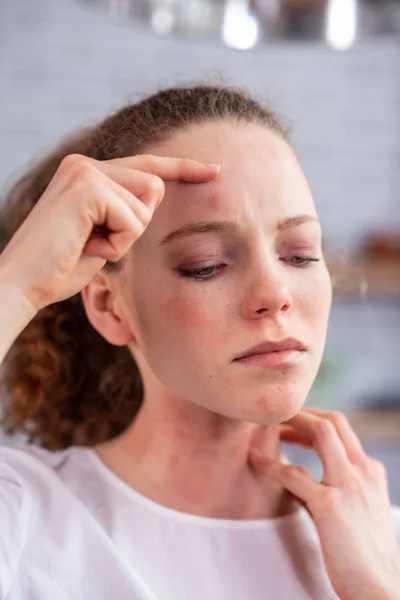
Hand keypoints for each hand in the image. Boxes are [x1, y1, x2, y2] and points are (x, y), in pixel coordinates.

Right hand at [0, 154, 219, 312]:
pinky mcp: (88, 185)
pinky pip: (134, 219)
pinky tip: (86, 246)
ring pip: (146, 204)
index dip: (184, 167)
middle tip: (95, 243)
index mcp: (88, 172)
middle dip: (135, 226)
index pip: (147, 165)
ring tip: (88, 245)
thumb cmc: (60, 269)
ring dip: (125, 237)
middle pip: (154, 187)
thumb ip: (123, 213)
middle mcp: (86, 163)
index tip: (216, 170)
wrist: (23, 283)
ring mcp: (86, 170)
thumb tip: (153, 199)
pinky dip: (116, 243)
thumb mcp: (101, 235)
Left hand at [249, 408, 399, 599]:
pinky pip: (293, 474)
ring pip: (322, 431)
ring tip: (265, 425)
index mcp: (371, 472)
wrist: (381, 589)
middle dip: (303, 412)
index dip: (314, 421)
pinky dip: (270, 463)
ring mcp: (349, 485)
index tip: (293, 427)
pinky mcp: (330, 504)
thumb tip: (301, 481)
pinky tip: (255, 459)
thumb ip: (335, 489)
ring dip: (290, 423)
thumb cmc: (365, 556)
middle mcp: (364, 471)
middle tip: (277, 417)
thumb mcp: (358, 510)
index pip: (343, 430)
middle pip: (334, 421)